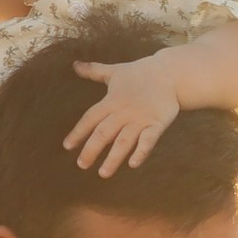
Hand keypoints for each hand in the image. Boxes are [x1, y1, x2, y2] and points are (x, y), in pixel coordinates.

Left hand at [63, 50, 185, 177]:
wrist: (169, 72)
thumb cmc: (139, 73)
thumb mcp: (113, 71)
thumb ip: (93, 71)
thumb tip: (74, 65)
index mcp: (111, 101)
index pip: (90, 118)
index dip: (78, 132)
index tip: (67, 146)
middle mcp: (123, 112)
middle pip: (104, 133)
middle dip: (91, 149)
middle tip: (81, 165)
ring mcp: (140, 119)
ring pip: (124, 141)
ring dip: (113, 158)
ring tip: (103, 173)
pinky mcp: (157, 123)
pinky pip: (148, 140)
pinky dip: (141, 152)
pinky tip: (133, 164)